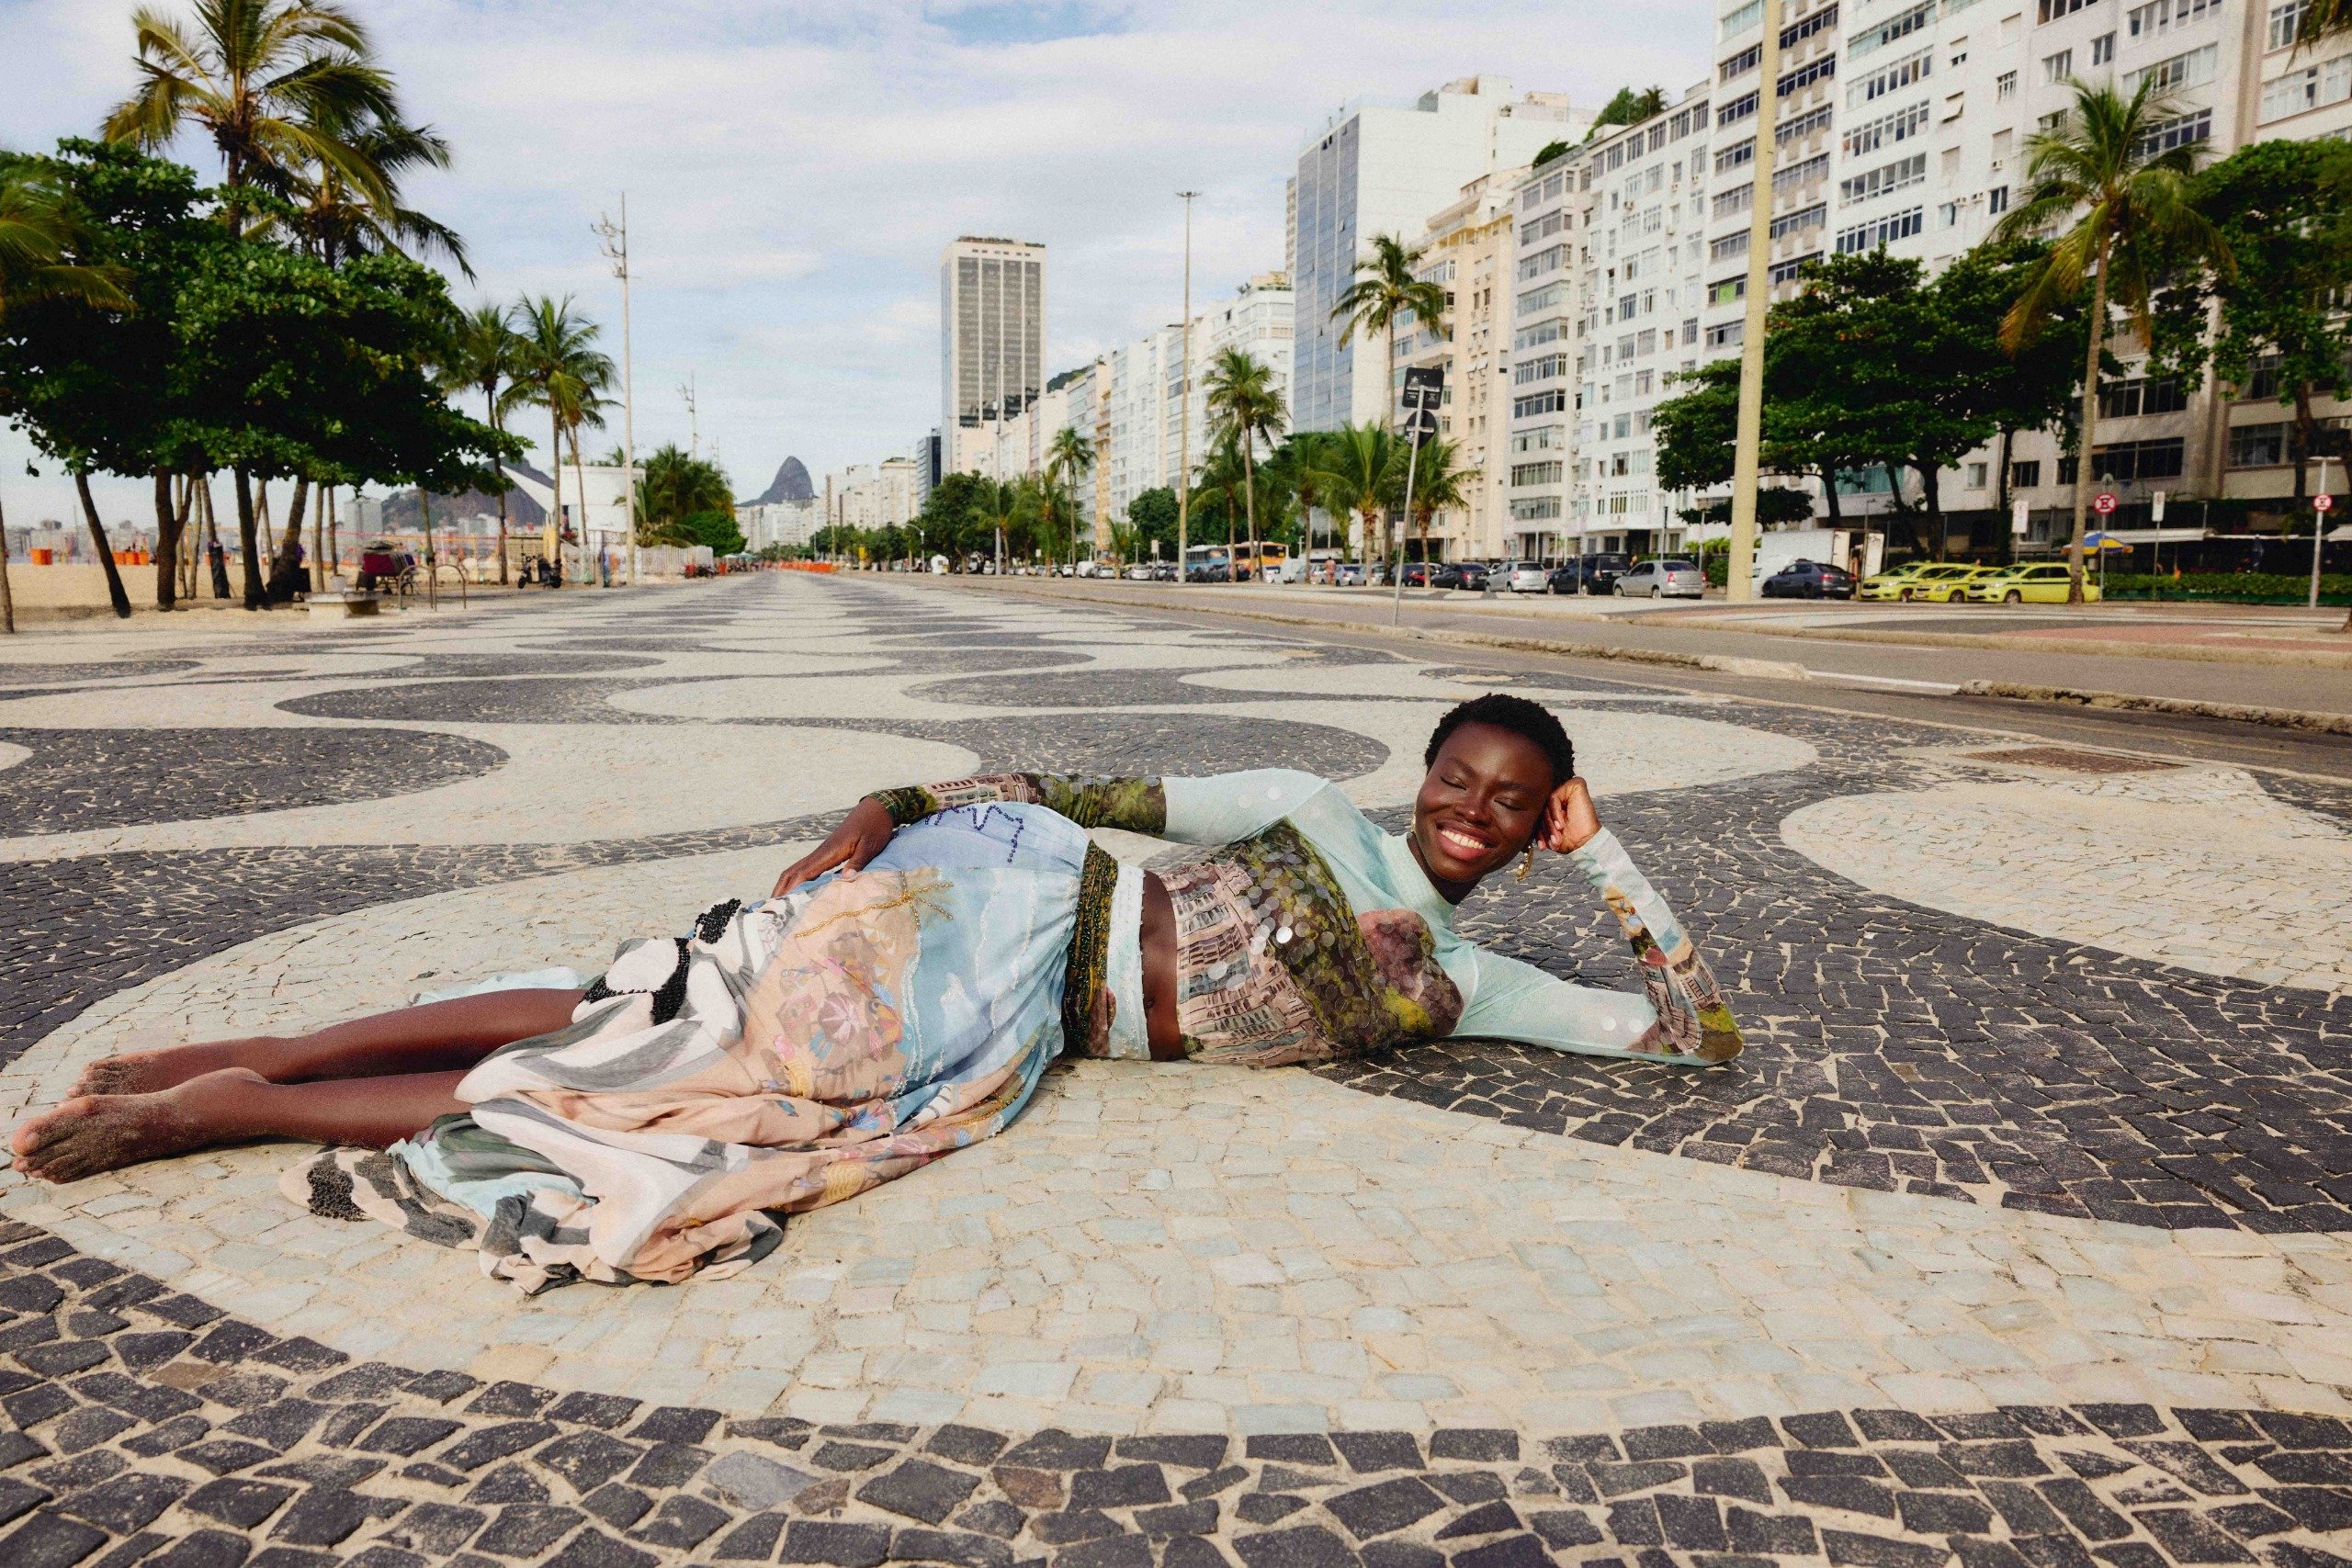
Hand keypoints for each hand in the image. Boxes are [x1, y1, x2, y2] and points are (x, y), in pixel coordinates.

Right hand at [773, 797, 895, 895]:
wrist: (876, 810)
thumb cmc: (875, 827)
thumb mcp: (870, 846)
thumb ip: (858, 862)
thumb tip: (845, 879)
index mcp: (829, 851)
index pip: (804, 872)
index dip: (791, 888)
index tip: (782, 904)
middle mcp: (821, 852)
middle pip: (793, 871)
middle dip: (780, 889)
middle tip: (772, 909)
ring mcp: (822, 853)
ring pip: (797, 869)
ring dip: (785, 885)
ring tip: (779, 904)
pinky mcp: (827, 854)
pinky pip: (807, 869)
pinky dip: (797, 881)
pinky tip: (798, 892)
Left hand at [1542, 777, 1600, 854]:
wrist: (1586, 843)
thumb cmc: (1568, 839)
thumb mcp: (1547, 832)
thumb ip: (1536, 823)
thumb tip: (1513, 823)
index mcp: (1554, 802)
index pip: (1538, 811)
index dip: (1538, 829)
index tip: (1542, 846)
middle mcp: (1561, 792)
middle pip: (1541, 806)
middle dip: (1544, 827)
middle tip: (1550, 843)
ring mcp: (1567, 787)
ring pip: (1546, 802)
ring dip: (1549, 823)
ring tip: (1556, 837)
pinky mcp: (1575, 784)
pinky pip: (1553, 797)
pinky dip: (1555, 813)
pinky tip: (1561, 825)